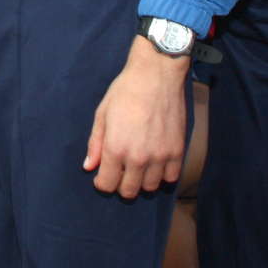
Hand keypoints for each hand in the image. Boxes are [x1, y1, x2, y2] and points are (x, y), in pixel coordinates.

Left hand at [84, 36, 189, 196]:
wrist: (156, 76)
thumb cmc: (125, 91)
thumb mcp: (103, 114)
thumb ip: (96, 143)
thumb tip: (89, 166)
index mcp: (116, 148)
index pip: (107, 185)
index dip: (102, 182)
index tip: (102, 175)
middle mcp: (139, 158)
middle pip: (128, 191)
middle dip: (120, 184)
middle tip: (120, 171)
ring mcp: (160, 157)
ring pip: (150, 187)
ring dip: (141, 181)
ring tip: (137, 166)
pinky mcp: (177, 152)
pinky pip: (170, 178)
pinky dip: (162, 175)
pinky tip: (155, 163)